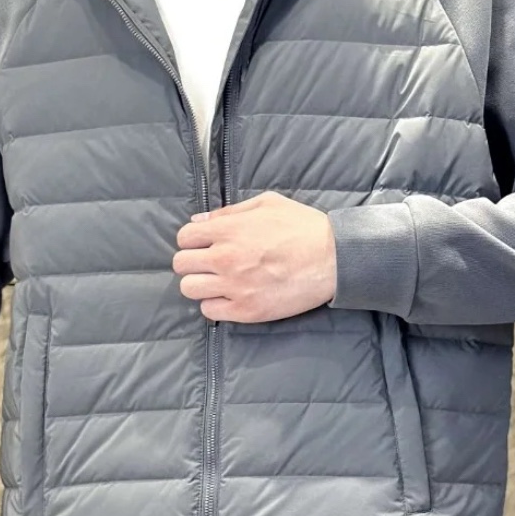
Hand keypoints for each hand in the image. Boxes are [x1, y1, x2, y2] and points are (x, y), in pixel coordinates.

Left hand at [172, 190, 336, 324]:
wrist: (333, 259)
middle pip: (181, 264)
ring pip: (189, 289)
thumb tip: (199, 222)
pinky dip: (215, 304)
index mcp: (228, 230)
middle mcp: (225, 258)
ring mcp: (234, 287)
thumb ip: (228, 212)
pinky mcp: (246, 311)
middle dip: (192, 262)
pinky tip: (230, 297)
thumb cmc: (303, 227)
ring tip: (217, 282)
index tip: (205, 245)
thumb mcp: (266, 204)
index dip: (192, 240)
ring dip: (200, 284)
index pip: (184, 237)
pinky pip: (209, 311)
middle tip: (209, 264)